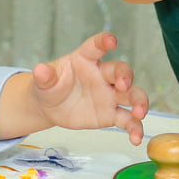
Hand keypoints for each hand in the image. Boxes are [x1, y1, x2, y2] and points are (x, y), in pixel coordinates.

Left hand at [23, 31, 149, 143]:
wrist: (51, 107)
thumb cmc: (51, 86)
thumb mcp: (44, 82)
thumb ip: (45, 76)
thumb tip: (39, 70)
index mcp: (86, 60)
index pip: (96, 46)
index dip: (104, 41)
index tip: (112, 40)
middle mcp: (102, 75)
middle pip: (120, 71)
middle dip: (126, 76)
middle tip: (124, 85)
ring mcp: (109, 94)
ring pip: (131, 94)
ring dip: (139, 101)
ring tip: (139, 113)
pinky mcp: (111, 114)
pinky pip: (127, 119)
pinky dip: (134, 128)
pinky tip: (136, 138)